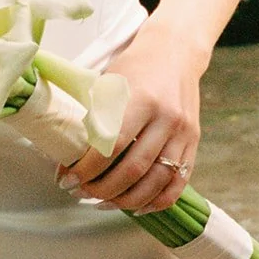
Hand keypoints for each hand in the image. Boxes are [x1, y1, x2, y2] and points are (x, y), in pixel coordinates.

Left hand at [55, 21, 203, 213]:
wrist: (175, 51)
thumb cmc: (134, 69)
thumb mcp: (108, 85)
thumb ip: (92, 121)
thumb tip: (64, 160)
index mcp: (142, 100)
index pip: (111, 146)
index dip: (86, 170)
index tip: (67, 180)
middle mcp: (167, 118)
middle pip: (133, 169)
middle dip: (102, 189)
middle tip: (81, 193)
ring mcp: (184, 132)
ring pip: (155, 181)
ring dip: (125, 200)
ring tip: (102, 203)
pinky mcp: (193, 142)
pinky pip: (177, 183)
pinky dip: (156, 201)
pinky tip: (136, 207)